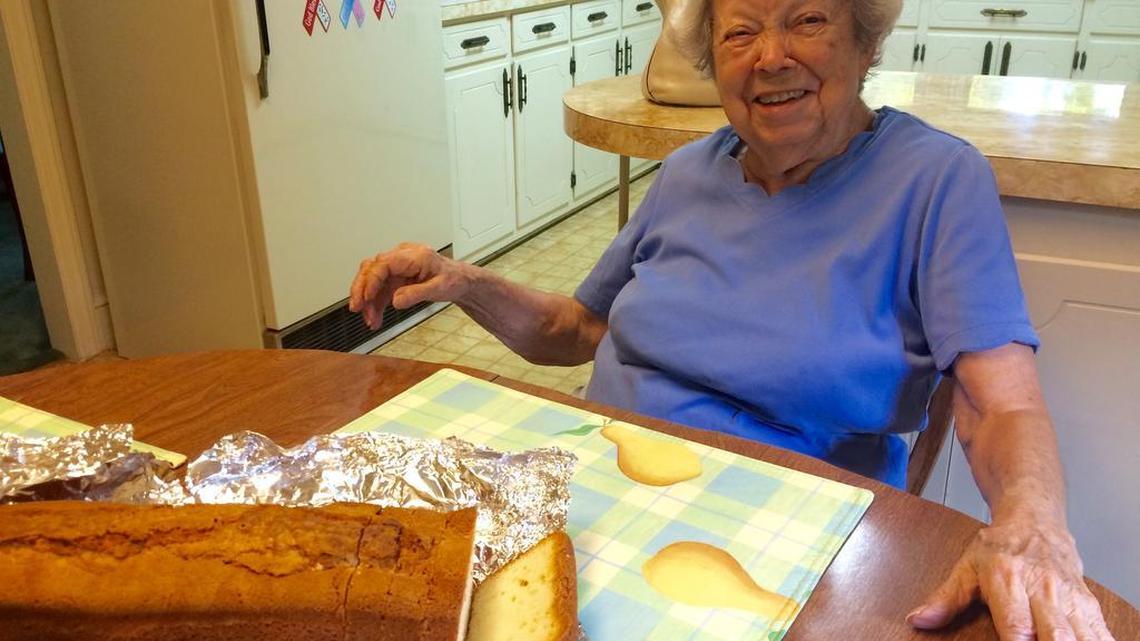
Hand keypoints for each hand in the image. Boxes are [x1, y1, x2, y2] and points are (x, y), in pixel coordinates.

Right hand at [348, 243, 471, 329]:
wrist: (460, 281)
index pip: (384, 263)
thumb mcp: (439, 289)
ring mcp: (398, 268)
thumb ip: (417, 294)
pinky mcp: (396, 278)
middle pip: (371, 268)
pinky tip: (375, 319)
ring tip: (370, 321)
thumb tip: (396, 301)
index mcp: (414, 255)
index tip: (366, 298)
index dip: (371, 280)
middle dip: (361, 289)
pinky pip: (380, 290)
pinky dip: (376, 304)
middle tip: (357, 308)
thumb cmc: (453, 280)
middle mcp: (402, 258)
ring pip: (372, 280)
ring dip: (368, 301)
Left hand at [908, 517, 1113, 639]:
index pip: (1017, 628)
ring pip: (1081, 635)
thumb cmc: (1000, 547)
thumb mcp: (966, 568)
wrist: (1035, 518)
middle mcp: (1042, 590)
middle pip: (1055, 636)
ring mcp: (1068, 597)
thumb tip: (918, 619)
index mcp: (1009, 582)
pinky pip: (1099, 630)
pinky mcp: (1087, 602)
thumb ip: (945, 598)